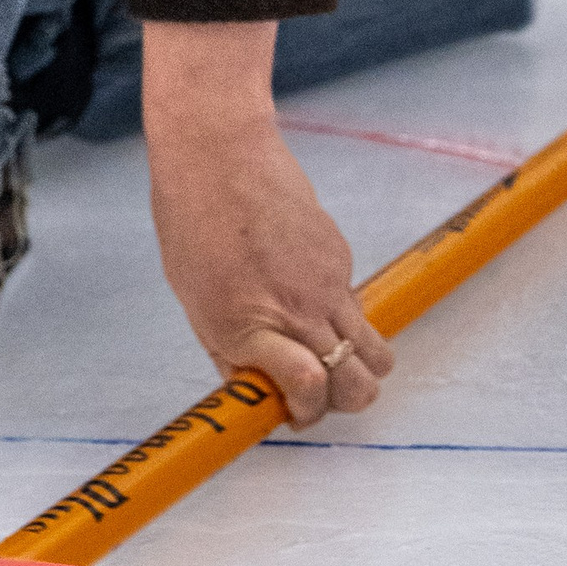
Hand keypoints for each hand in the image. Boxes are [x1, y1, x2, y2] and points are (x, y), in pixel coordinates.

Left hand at [140, 21, 393, 428]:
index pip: (306, 391)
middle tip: (317, 391)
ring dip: (359, 369)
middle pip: (357, 386)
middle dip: (343, 401)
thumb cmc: (191, 220)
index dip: (306, 412)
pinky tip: (307, 293)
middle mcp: (295, 310)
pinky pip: (356, 309)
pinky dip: (342, 318)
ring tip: (329, 357)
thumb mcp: (195, 298)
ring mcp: (326, 285)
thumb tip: (253, 384)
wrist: (216, 153)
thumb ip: (229, 346)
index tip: (292, 411)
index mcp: (247, 325)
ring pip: (375, 354)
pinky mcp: (340, 259)